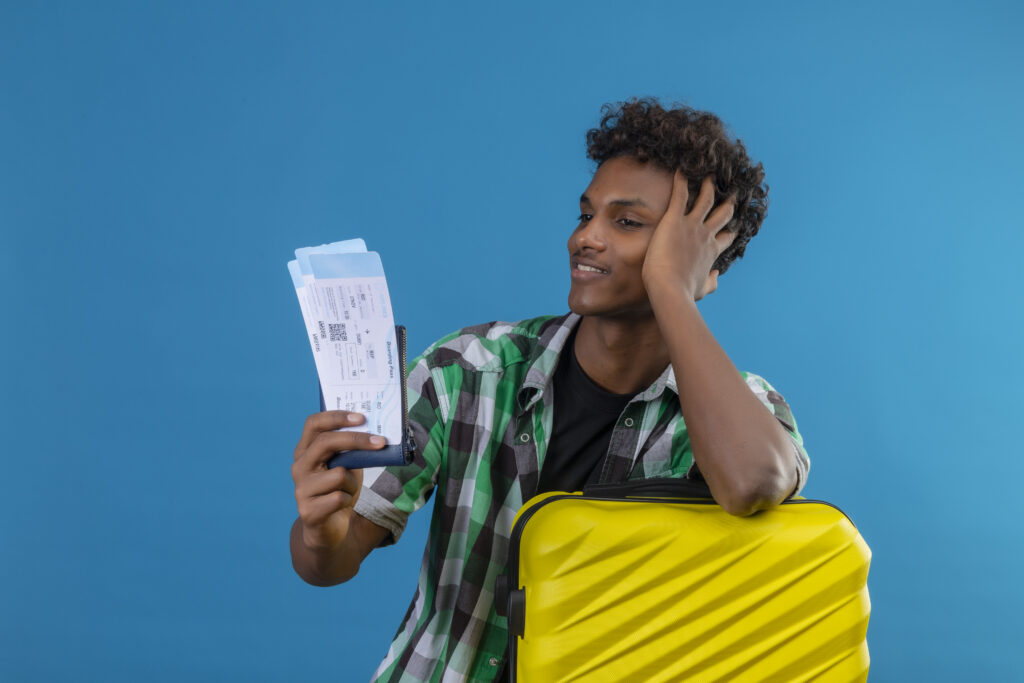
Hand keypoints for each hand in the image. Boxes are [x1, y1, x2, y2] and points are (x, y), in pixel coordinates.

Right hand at [291, 411, 386, 551]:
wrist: (329, 529)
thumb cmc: (339, 490)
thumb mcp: (346, 465)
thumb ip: (351, 450)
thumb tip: (375, 433)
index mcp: (305, 450)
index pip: (314, 424)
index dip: (336, 417)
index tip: (361, 417)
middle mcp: (299, 467)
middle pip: (326, 442)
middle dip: (357, 440)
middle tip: (381, 441)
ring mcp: (301, 489)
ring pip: (339, 474)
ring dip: (353, 483)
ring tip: (348, 491)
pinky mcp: (308, 511)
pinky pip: (340, 497)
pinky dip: (349, 500)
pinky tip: (342, 505)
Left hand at [642, 172, 736, 300]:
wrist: (670, 289)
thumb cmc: (683, 293)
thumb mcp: (702, 290)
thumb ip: (712, 282)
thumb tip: (717, 276)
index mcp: (711, 251)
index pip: (726, 236)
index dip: (730, 229)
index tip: (733, 223)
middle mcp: (706, 235)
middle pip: (723, 213)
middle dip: (728, 202)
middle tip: (731, 192)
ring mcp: (692, 225)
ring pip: (706, 198)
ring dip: (709, 185)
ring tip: (709, 174)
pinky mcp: (674, 220)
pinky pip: (680, 194)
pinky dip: (681, 180)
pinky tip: (681, 168)